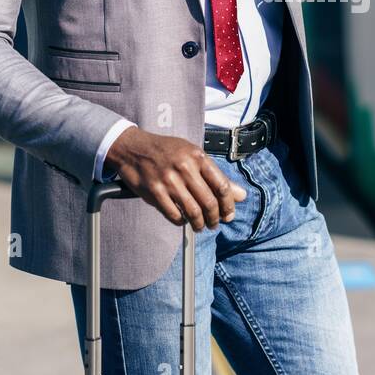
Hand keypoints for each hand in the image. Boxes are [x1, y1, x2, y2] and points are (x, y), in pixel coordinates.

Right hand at [104, 127, 246, 229]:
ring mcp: (168, 181)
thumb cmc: (166, 151)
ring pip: (193, 212)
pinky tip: (183, 220)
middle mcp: (184, 168)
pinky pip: (174, 215)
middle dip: (215, 218)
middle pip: (209, 202)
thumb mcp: (193, 156)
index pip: (222, 186)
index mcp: (197, 157)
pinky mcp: (154, 192)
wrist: (133, 148)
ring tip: (200, 226)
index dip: (229, 204)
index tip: (228, 214)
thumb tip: (241, 195)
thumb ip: (216, 176)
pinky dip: (182, 221)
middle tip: (214, 224)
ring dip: (200, 224)